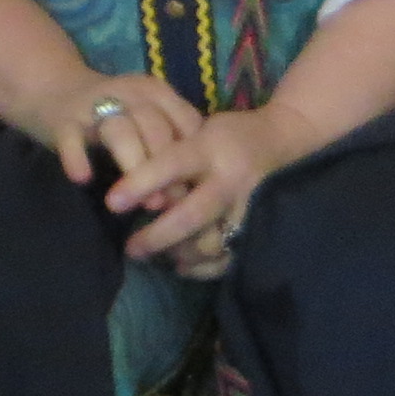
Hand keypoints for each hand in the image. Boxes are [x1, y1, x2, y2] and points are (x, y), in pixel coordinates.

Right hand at [25, 72, 197, 189]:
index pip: (184, 121)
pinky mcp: (62, 117)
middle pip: (154, 127)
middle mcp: (128, 92)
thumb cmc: (114, 114)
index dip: (193, 157)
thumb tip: (194, 194)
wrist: (53, 89)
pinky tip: (82, 178)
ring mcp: (93, 103)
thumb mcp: (146, 118)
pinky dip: (77, 157)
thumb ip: (169, 144)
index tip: (195, 191)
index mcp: (155, 91)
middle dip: (164, 167)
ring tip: (137, 202)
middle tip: (168, 205)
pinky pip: (71, 137)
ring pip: (119, 132)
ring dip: (132, 167)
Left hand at [104, 101, 315, 263]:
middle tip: (130, 249)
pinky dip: (203, 267)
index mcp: (209, 150)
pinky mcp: (257, 228)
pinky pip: (229, 257)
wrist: (281, 140)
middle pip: (191, 215)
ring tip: (153, 257)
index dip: (140, 183)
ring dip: (178, 254)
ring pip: (211, 243)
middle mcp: (229, 181)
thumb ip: (168, 152)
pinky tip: (181, 265)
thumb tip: (128, 184)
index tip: (112, 203)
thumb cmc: (225, 134)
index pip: (170, 165)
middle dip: (157, 236)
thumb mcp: (195, 128)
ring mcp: (246, 209)